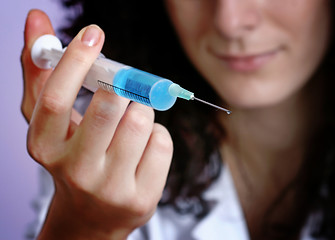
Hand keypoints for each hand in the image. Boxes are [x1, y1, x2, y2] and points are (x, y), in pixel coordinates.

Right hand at [21, 10, 172, 238]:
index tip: (94, 33)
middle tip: (123, 88)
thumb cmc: (74, 156)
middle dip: (123, 86)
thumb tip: (37, 19)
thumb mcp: (52, 121)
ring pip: (141, 121)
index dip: (76, 61)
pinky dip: (157, 134)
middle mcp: (75, 171)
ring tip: (130, 123)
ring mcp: (110, 188)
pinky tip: (143, 147)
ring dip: (142, 109)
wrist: (93, 214)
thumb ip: (42, 72)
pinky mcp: (141, 198)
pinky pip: (162, 142)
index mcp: (45, 147)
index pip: (56, 99)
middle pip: (108, 107)